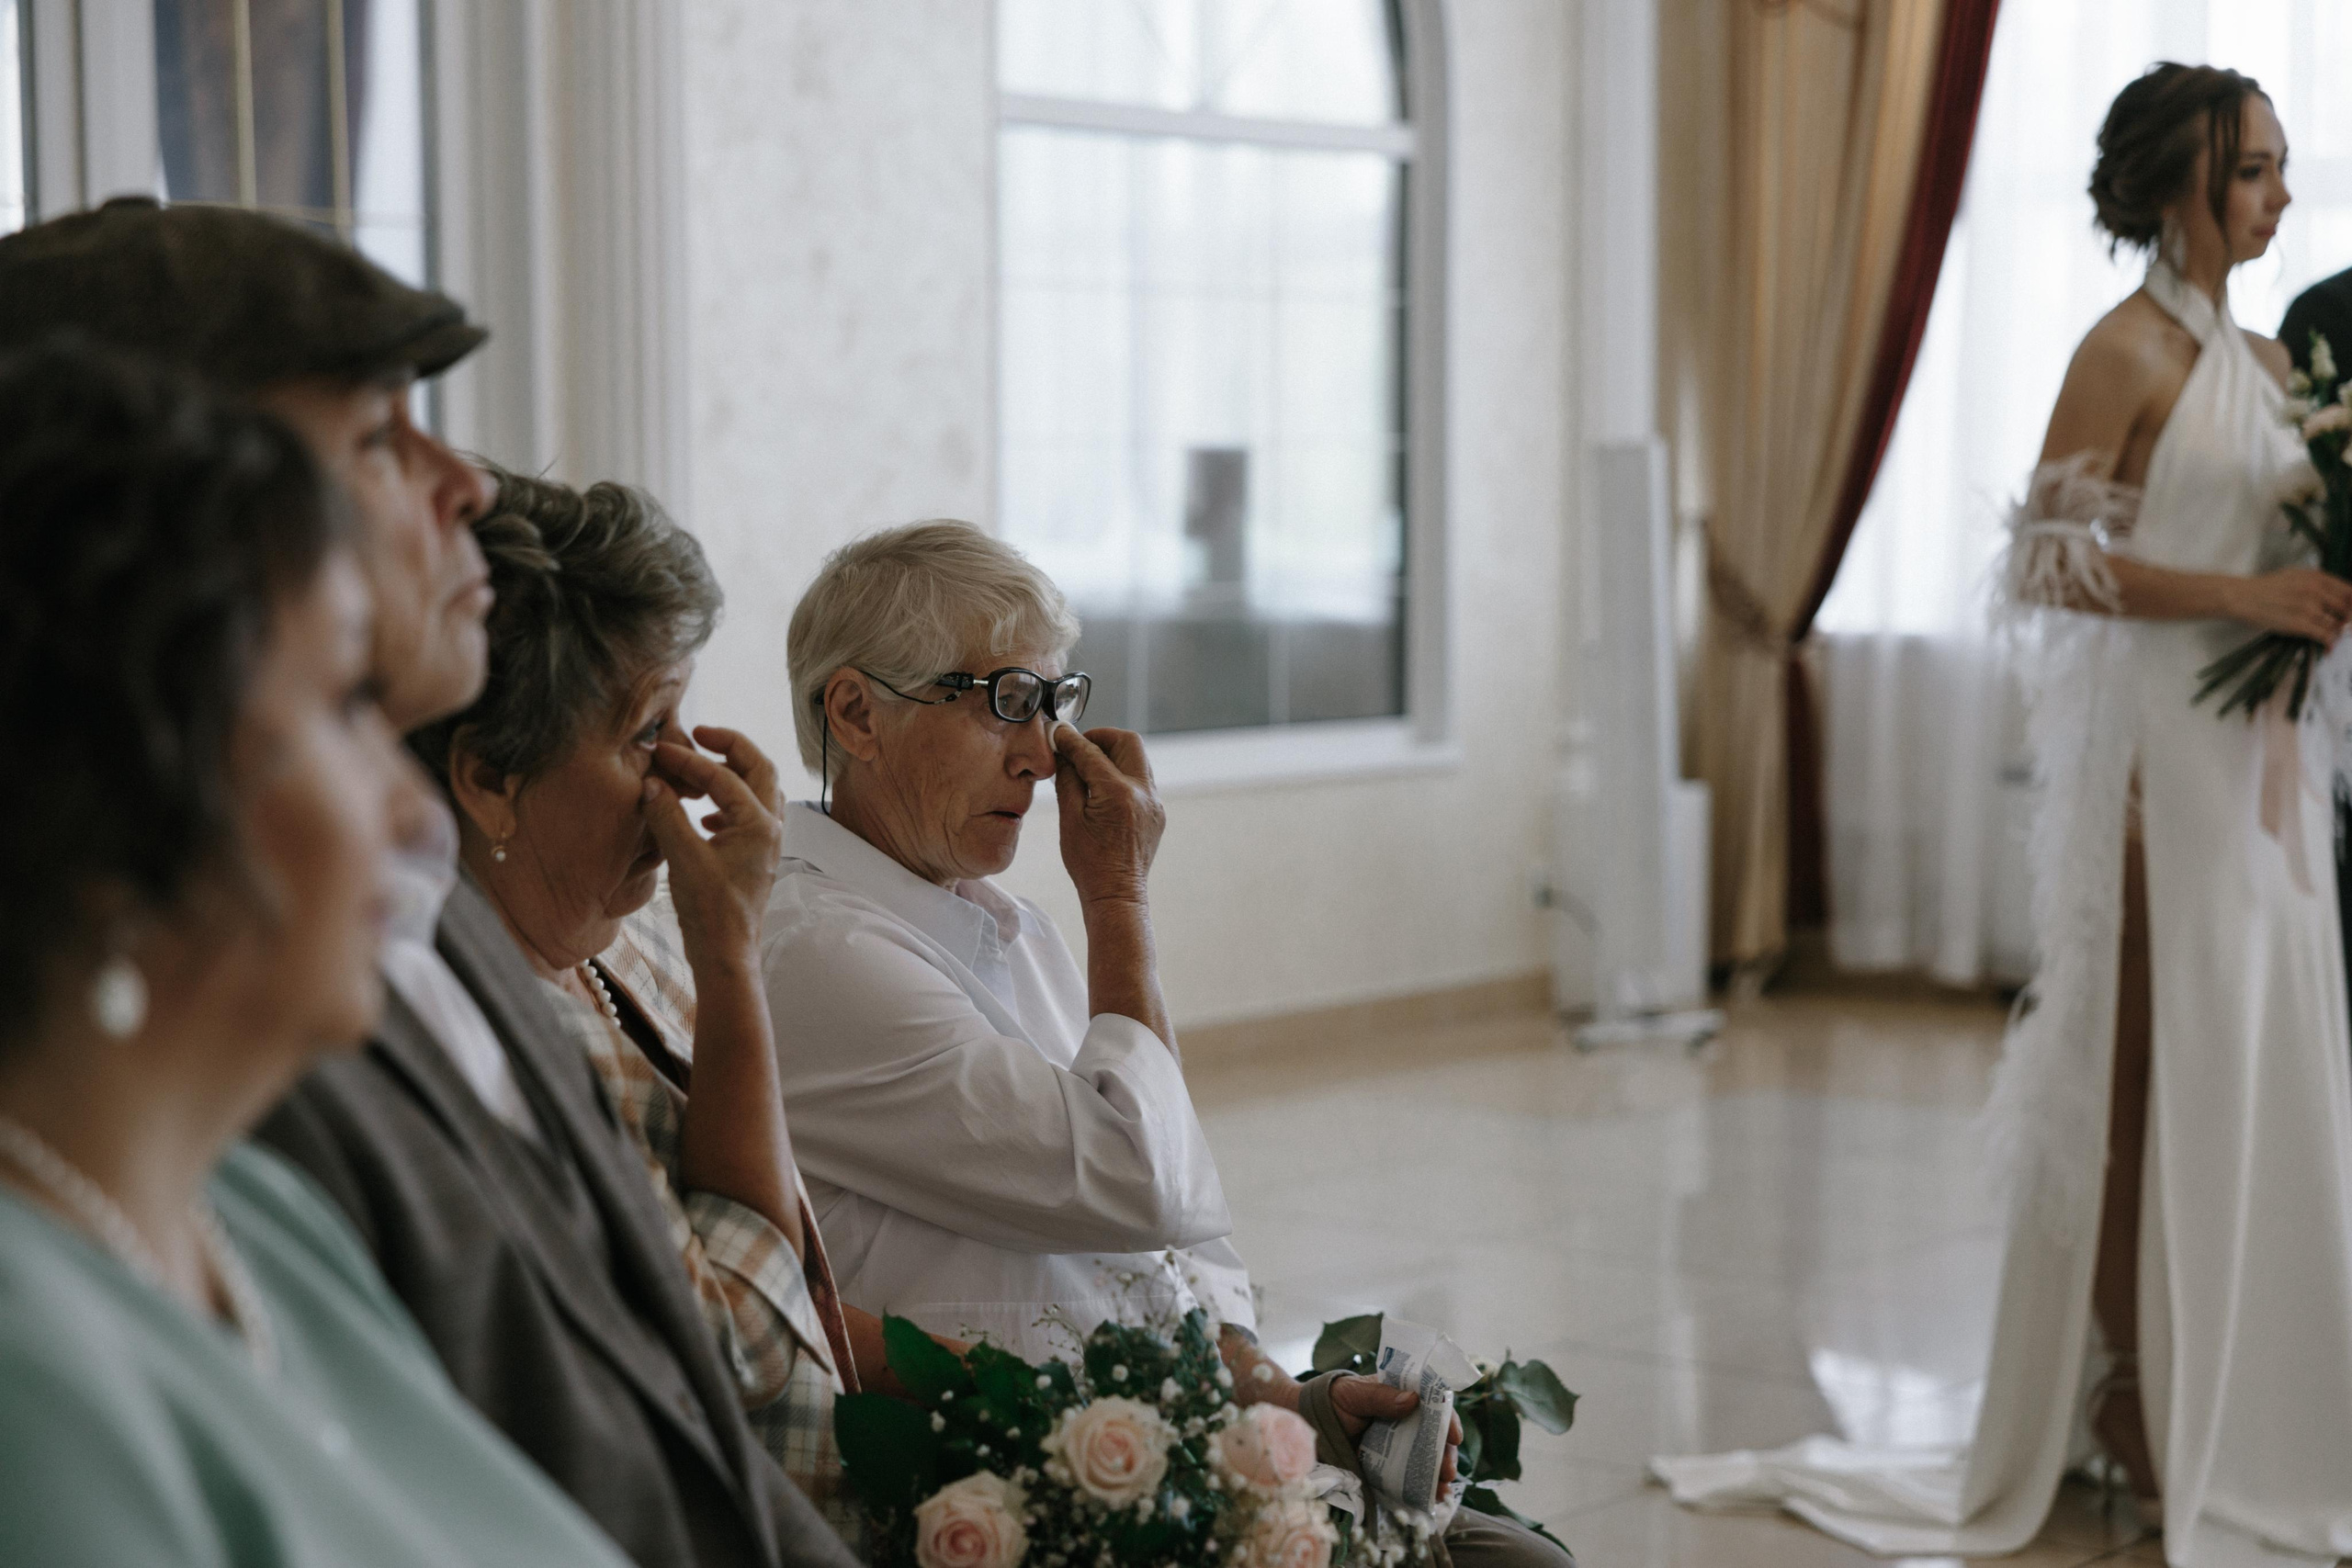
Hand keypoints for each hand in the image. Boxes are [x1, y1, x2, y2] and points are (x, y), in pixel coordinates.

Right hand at [642, 725, 783, 965]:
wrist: (726, 954)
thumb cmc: (710, 911)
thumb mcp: (683, 859)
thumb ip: (668, 816)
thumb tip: (652, 782)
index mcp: (759, 823)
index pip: (723, 775)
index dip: (688, 760)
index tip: (660, 750)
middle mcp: (771, 827)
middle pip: (759, 767)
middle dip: (731, 746)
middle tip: (700, 734)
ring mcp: (767, 842)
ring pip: (760, 789)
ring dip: (734, 771)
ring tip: (703, 766)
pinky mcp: (756, 857)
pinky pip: (751, 814)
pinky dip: (730, 802)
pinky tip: (705, 815)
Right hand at [1052, 724, 1165, 907]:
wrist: (1116, 895)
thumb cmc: (1088, 863)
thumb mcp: (1069, 818)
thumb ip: (1068, 778)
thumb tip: (1064, 751)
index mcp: (1118, 794)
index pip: (1092, 752)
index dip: (1071, 740)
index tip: (1058, 734)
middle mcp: (1143, 793)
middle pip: (1128, 742)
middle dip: (1102, 738)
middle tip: (1079, 748)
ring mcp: (1154, 803)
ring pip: (1138, 760)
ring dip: (1113, 756)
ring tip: (1088, 769)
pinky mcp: (1157, 813)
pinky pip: (1141, 780)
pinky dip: (1122, 775)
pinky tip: (1103, 790)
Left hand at [1329, 1375, 1462, 1491]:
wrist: (1306, 1422)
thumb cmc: (1332, 1399)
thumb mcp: (1355, 1393)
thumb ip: (1381, 1396)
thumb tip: (1413, 1400)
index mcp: (1401, 1398)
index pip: (1434, 1405)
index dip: (1447, 1419)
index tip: (1454, 1436)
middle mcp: (1405, 1422)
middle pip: (1435, 1437)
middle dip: (1445, 1455)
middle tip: (1448, 1471)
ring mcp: (1396, 1447)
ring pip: (1425, 1460)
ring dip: (1437, 1476)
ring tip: (1442, 1491)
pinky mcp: (1385, 1467)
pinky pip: (1406, 1479)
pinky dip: (1420, 1489)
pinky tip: (1429, 1500)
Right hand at [2229, 568, 2351, 643]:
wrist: (2242, 597)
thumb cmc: (2265, 587)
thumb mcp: (2295, 576)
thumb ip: (2317, 583)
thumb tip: (2335, 595)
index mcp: (2317, 578)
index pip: (2349, 592)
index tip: (2349, 613)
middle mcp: (2316, 591)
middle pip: (2347, 610)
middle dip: (2348, 621)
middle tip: (2344, 627)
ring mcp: (2309, 608)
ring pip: (2337, 625)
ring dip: (2338, 634)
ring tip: (2334, 638)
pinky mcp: (2300, 624)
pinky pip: (2325, 636)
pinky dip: (2329, 644)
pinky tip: (2328, 648)